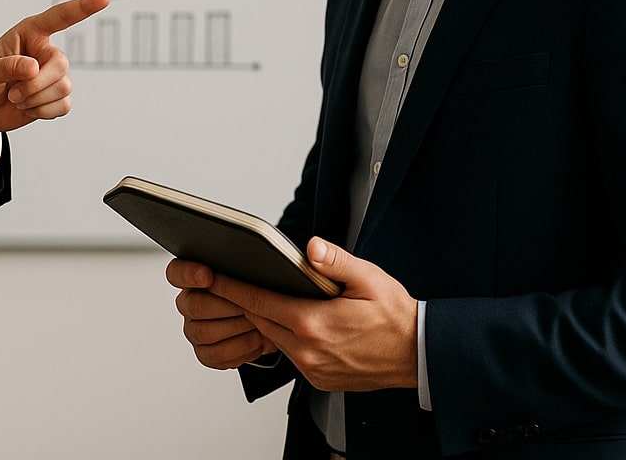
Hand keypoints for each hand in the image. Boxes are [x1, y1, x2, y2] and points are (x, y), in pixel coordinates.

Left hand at [0, 0, 109, 156]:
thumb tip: (33, 68)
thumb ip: (6, 66)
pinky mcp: (57, 96)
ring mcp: (53, 74)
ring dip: (36, 100)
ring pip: (63, 87)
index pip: (59, 17)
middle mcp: (45, 51)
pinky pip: (64, 105)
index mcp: (29, 33)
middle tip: (13, 94)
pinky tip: (28, 109)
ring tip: (16, 99)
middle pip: (61, 64)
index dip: (82, 7)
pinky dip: (43, 112)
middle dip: (37, 84)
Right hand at [167, 260, 277, 369]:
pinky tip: (255, 340)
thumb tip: (246, 262)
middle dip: (228, 307)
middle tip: (250, 305)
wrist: (270, 323)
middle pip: (195, 306)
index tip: (208, 275)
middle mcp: (188, 304)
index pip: (176, 273)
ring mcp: (194, 330)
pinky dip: (240, 348)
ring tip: (258, 322)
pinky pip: (216, 354)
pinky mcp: (205, 353)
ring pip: (205, 332)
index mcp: (192, 279)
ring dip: (236, 328)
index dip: (188, 274)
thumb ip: (238, 269)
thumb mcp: (248, 275)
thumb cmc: (256, 293)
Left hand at [171, 238, 418, 392]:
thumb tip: (311, 247)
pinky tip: (290, 318)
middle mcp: (306, 350)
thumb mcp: (370, 279)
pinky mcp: (317, 378)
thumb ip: (336, 261)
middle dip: (241, 299)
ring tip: (257, 292)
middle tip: (224, 277)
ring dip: (264, 317)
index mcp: (313, 323)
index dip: (229, 286)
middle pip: (259, 319)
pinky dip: (284, 335)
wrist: (418, 356)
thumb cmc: (395, 315)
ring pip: (272, 336)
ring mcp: (311, 368)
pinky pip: (289, 353)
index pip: (257, 301)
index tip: (208, 274)